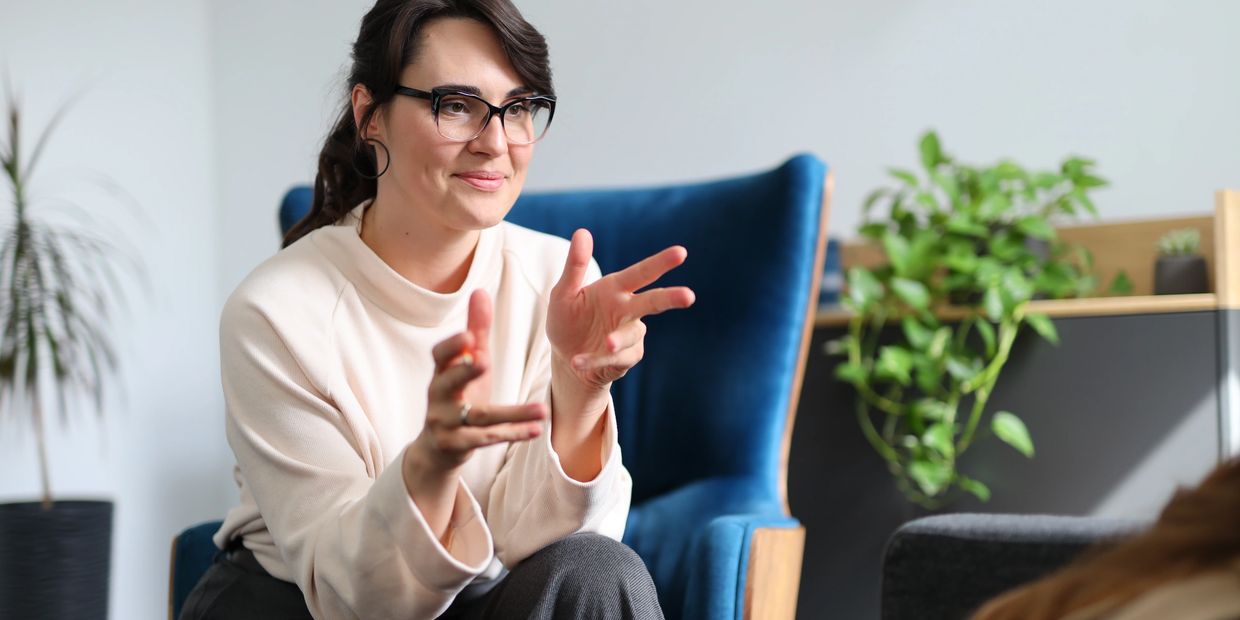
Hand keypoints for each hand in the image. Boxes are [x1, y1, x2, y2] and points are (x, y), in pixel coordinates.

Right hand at [410, 290, 546, 473]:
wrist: (436, 448)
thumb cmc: (458, 395)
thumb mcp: (467, 364)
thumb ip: (476, 330)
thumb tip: (480, 290)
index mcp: (440, 373)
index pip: (439, 355)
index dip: (451, 346)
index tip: (468, 335)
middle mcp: (438, 396)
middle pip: (448, 383)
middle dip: (464, 372)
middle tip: (484, 360)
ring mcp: (445, 423)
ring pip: (480, 417)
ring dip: (513, 413)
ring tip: (543, 409)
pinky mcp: (457, 445)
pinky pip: (487, 439)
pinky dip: (513, 434)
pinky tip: (536, 429)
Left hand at [547, 229, 695, 392]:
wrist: (564, 357)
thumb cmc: (567, 319)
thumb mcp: (564, 293)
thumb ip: (575, 266)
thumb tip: (582, 232)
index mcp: (615, 289)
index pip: (641, 273)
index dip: (660, 263)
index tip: (681, 252)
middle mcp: (627, 310)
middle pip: (653, 301)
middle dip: (671, 298)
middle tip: (688, 296)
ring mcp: (629, 335)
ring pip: (631, 335)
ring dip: (618, 340)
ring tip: (606, 343)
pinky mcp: (625, 358)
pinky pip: (614, 359)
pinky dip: (593, 360)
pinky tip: (577, 361)